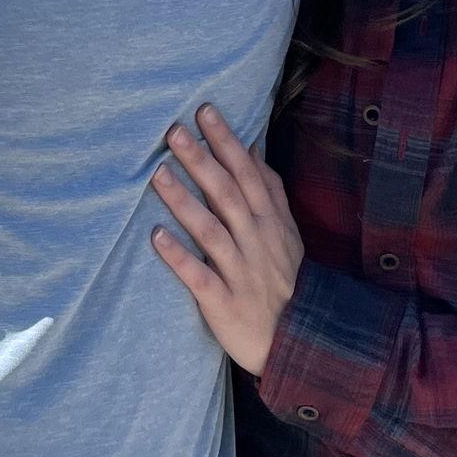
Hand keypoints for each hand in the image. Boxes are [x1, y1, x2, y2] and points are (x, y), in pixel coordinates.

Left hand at [149, 103, 302, 375]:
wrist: (300, 345)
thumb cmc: (283, 281)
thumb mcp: (287, 235)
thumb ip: (270, 192)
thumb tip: (253, 149)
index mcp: (270, 224)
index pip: (248, 174)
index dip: (227, 142)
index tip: (204, 111)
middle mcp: (257, 243)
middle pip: (227, 195)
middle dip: (201, 161)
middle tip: (173, 131)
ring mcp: (241, 274)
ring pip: (212, 231)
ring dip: (184, 202)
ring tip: (157, 174)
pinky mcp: (225, 304)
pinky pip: (201, 278)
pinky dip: (180, 258)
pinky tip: (156, 237)